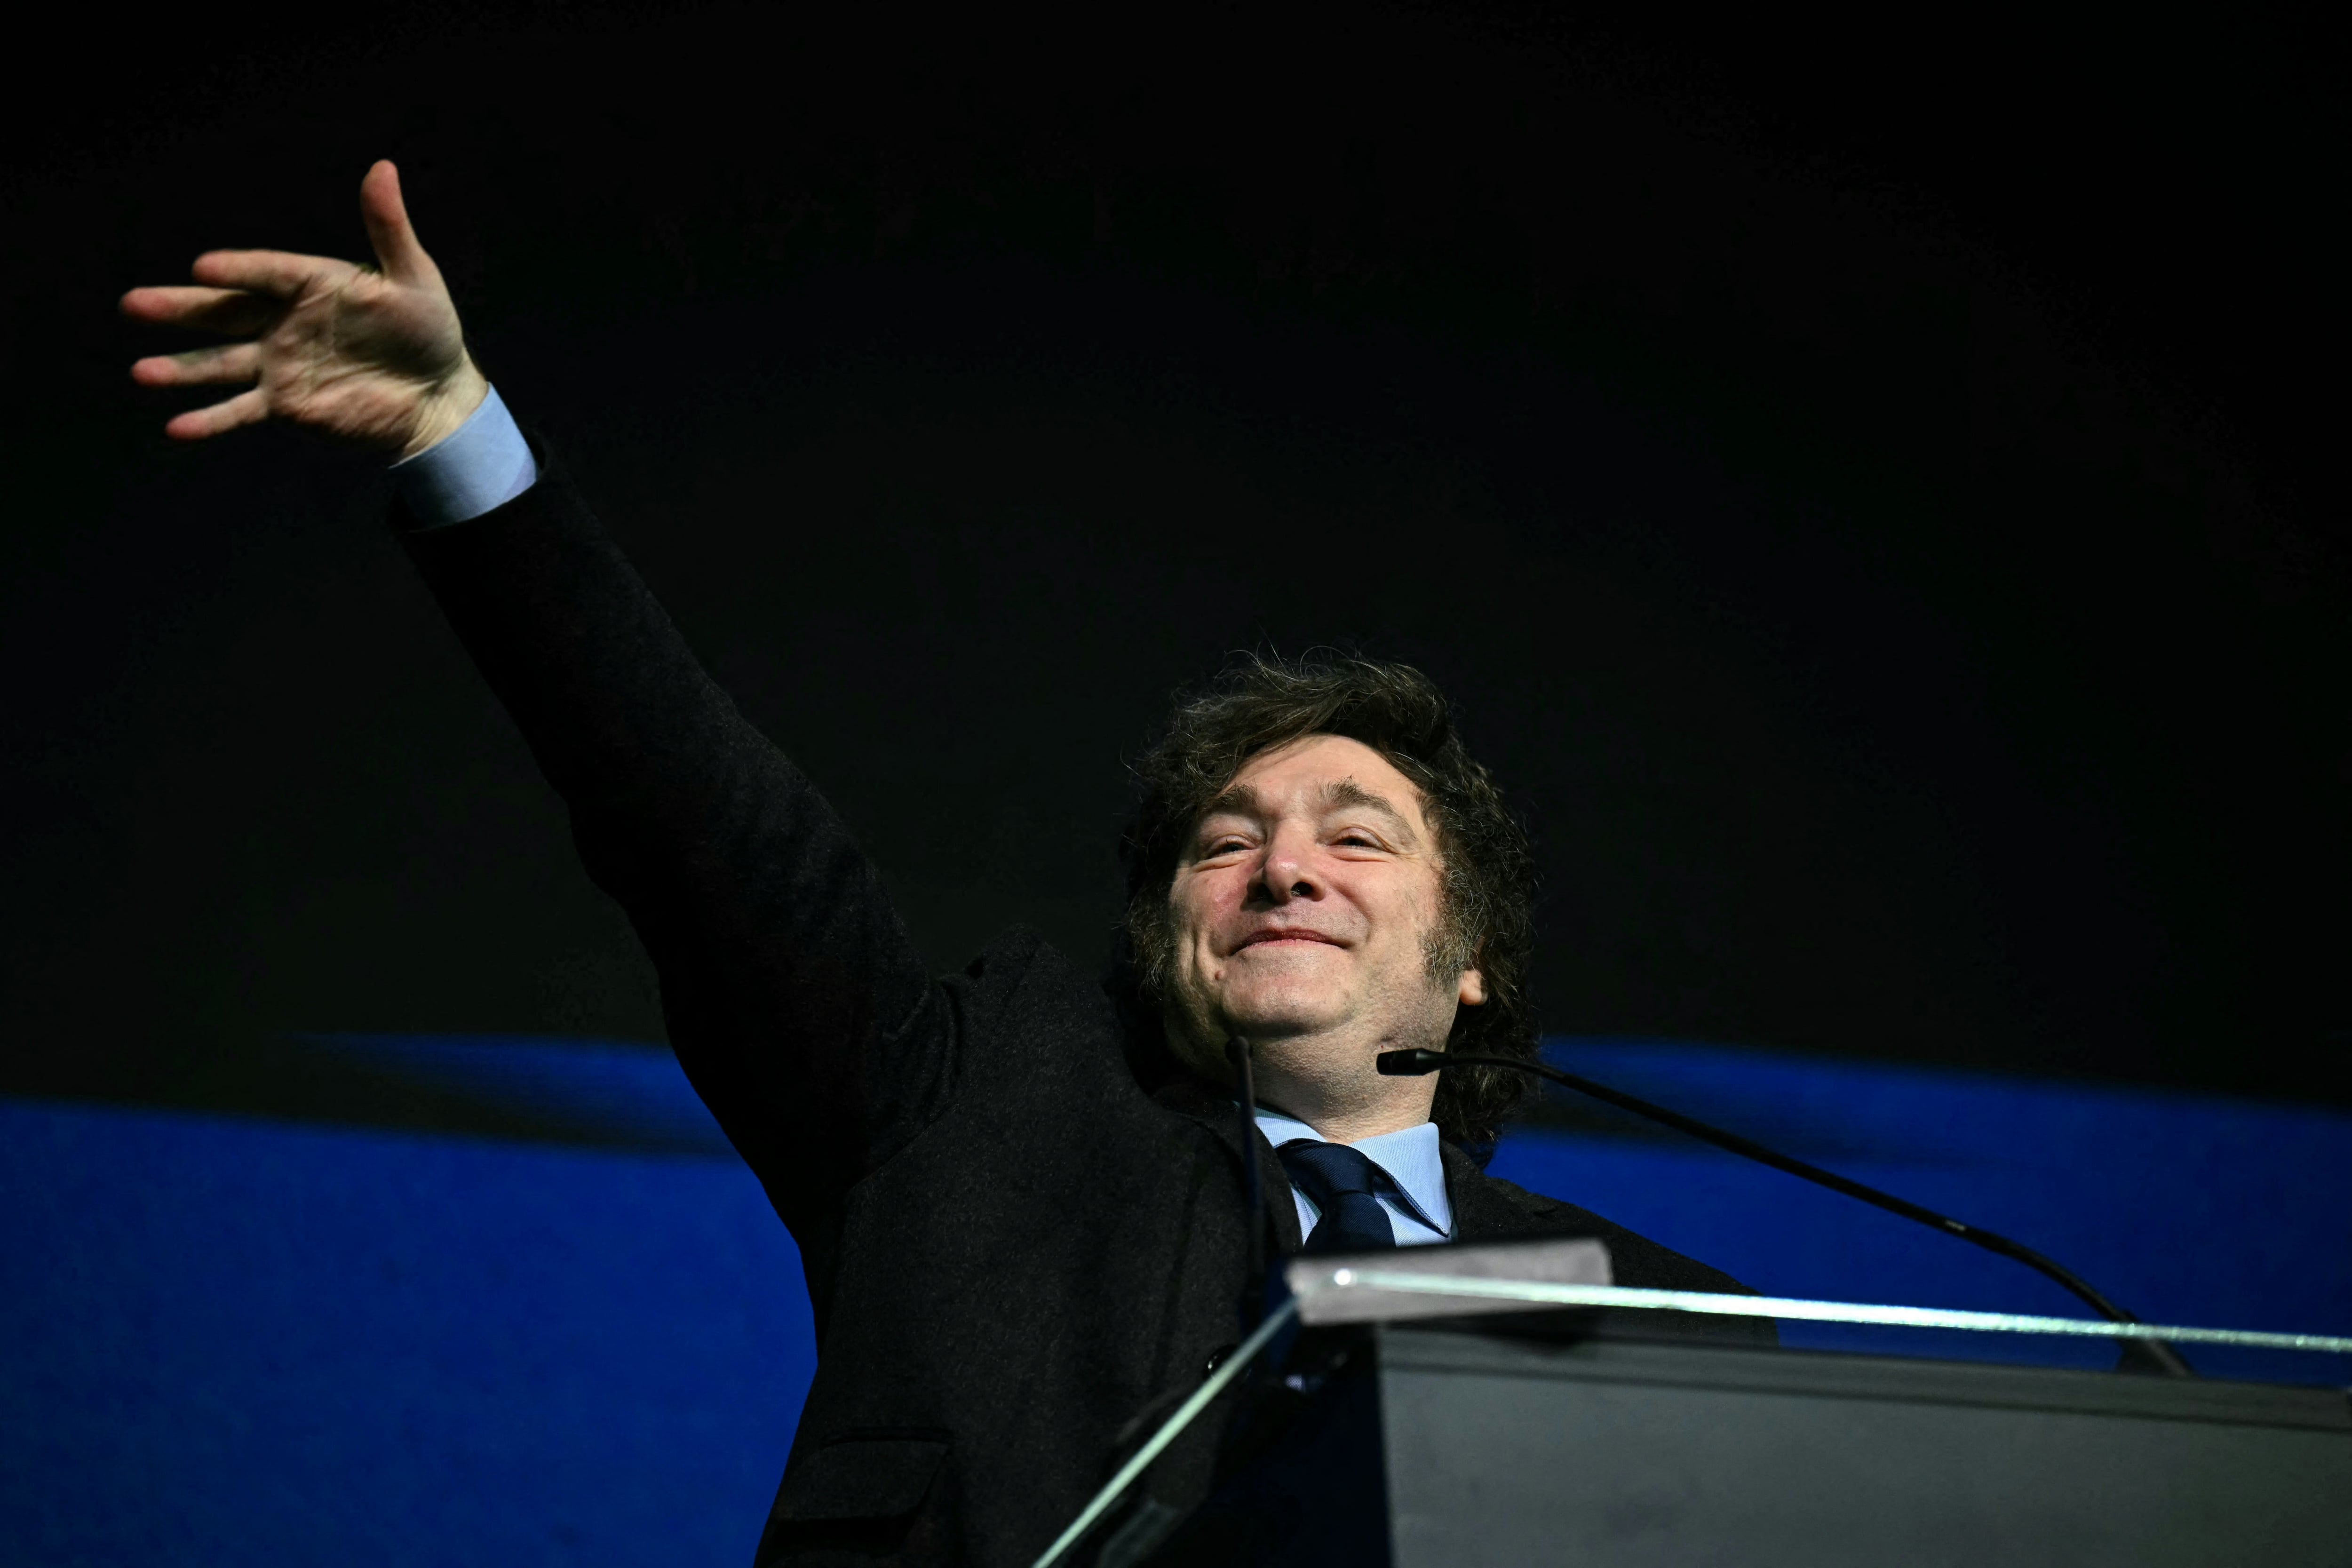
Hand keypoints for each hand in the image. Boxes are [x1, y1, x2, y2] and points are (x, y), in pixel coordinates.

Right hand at [122, 161, 488, 458]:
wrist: (438, 394)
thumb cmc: (428, 328)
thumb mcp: (413, 277)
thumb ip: (389, 229)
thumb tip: (383, 167)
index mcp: (311, 284)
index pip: (267, 273)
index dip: (237, 270)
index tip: (203, 268)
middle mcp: (284, 321)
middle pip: (224, 312)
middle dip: (180, 309)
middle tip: (133, 304)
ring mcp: (280, 363)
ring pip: (221, 364)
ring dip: (181, 369)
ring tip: (141, 371)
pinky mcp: (286, 404)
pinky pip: (242, 411)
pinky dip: (211, 420)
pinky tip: (176, 427)